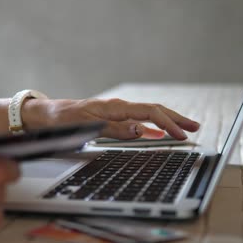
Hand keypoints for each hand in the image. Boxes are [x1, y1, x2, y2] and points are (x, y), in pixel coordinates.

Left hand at [22, 98, 199, 139]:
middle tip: (194, 127)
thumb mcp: (88, 126)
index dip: (168, 124)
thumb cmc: (64, 119)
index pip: (150, 113)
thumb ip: (115, 128)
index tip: (182, 135)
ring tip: (184, 128)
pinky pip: (137, 119)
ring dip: (167, 121)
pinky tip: (157, 133)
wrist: (47, 114)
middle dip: (176, 119)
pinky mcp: (112, 117)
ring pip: (148, 114)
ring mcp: (116, 112)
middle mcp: (118, 107)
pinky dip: (151, 125)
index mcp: (115, 107)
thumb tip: (142, 130)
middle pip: (154, 110)